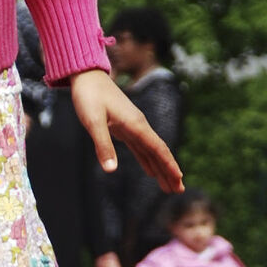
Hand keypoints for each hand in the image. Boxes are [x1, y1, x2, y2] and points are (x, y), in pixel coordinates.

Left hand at [70, 69, 183, 189]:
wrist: (86, 76)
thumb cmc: (89, 96)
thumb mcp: (93, 121)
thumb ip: (103, 145)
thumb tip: (111, 170)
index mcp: (136, 125)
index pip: (157, 149)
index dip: (169, 165)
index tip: (179, 180)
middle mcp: (139, 126)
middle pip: (158, 152)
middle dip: (169, 171)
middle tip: (179, 190)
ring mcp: (133, 126)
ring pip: (151, 151)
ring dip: (161, 169)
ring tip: (169, 186)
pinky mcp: (125, 127)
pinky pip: (141, 148)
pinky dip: (148, 160)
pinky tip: (152, 172)